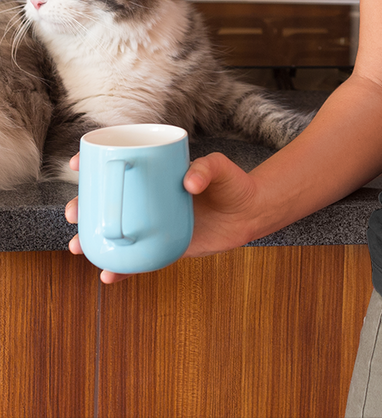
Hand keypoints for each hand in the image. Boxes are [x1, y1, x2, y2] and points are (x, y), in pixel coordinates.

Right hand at [66, 151, 258, 284]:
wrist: (249, 213)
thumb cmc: (233, 184)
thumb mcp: (221, 169)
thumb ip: (208, 168)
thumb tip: (189, 182)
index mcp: (156, 174)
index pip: (120, 166)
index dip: (94, 165)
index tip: (77, 166)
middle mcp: (149, 199)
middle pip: (107, 201)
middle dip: (82, 206)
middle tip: (74, 212)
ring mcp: (153, 223)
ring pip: (114, 231)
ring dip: (91, 239)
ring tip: (79, 247)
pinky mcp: (162, 245)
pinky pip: (135, 259)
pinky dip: (120, 268)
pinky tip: (108, 276)